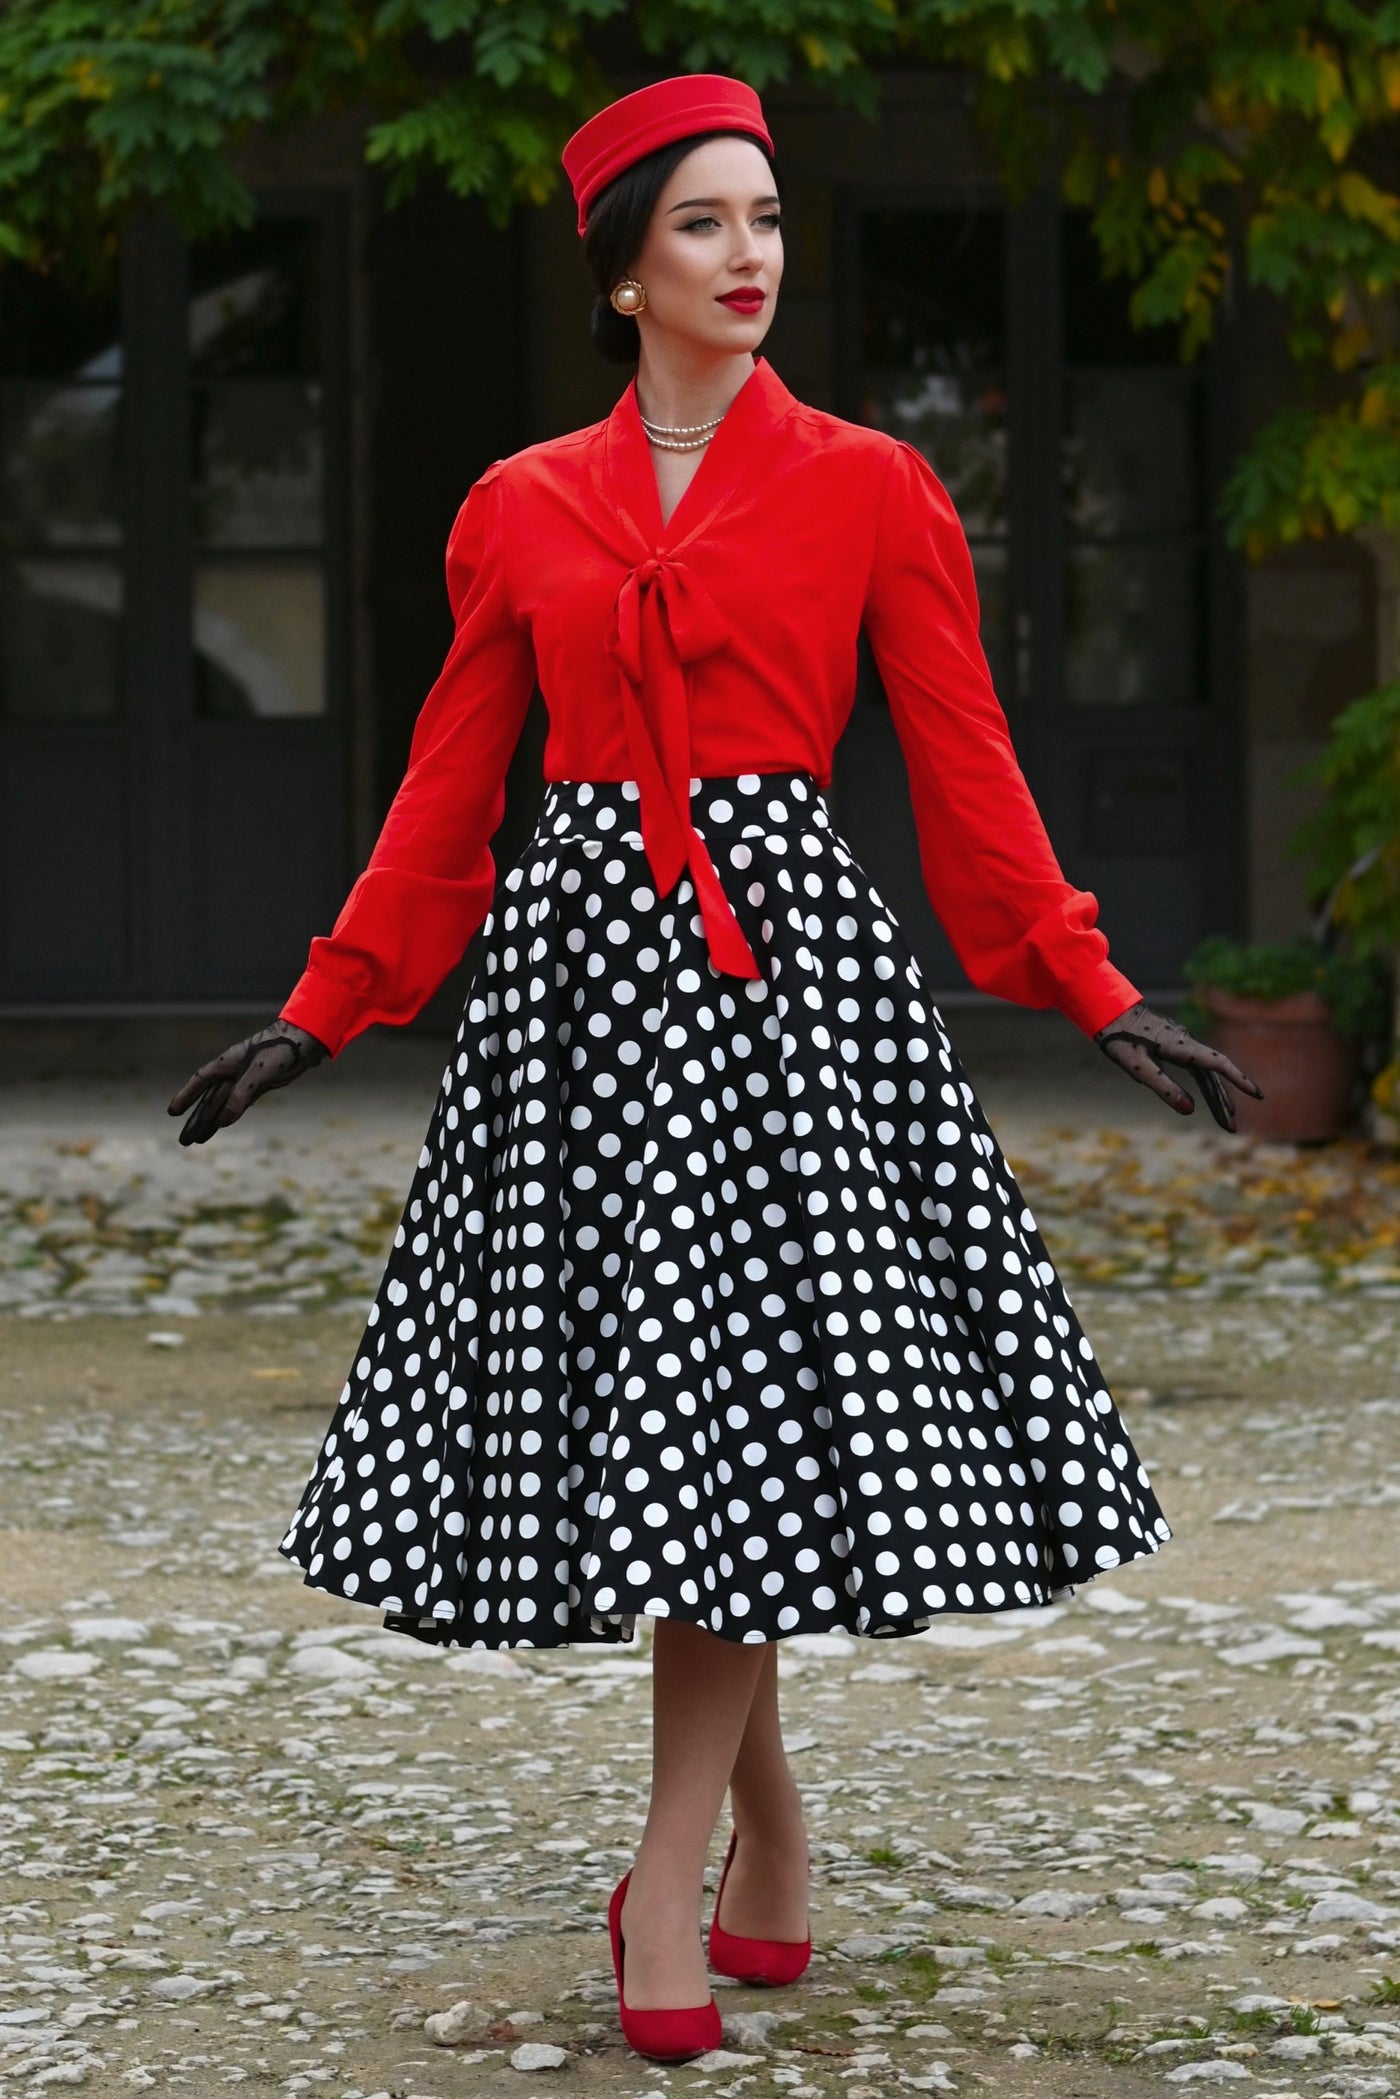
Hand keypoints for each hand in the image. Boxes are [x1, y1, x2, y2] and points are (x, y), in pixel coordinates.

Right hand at [167, 1020, 328, 1145]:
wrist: (304, 1041)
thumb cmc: (278, 1050)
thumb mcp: (257, 1073)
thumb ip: (239, 1096)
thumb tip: (223, 1122)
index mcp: (227, 1063)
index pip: (201, 1081)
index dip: (186, 1096)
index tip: (172, 1112)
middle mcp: (234, 1071)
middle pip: (210, 1100)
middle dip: (197, 1119)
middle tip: (185, 1140)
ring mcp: (247, 1079)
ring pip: (224, 1104)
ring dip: (212, 1121)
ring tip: (200, 1139)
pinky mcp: (261, 1085)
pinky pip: (240, 1104)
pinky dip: (230, 1115)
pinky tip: (223, 1125)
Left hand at [1094, 999, 1263, 1131]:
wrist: (1107, 1011)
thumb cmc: (1119, 1039)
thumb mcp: (1138, 1069)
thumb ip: (1164, 1088)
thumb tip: (1190, 1110)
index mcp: (1181, 1046)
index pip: (1218, 1064)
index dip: (1239, 1079)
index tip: (1257, 1094)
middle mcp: (1186, 1042)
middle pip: (1213, 1075)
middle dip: (1223, 1102)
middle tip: (1232, 1128)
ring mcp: (1181, 1042)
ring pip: (1205, 1072)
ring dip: (1215, 1096)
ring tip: (1226, 1118)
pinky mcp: (1173, 1043)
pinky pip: (1196, 1067)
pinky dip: (1205, 1084)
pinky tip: (1209, 1096)